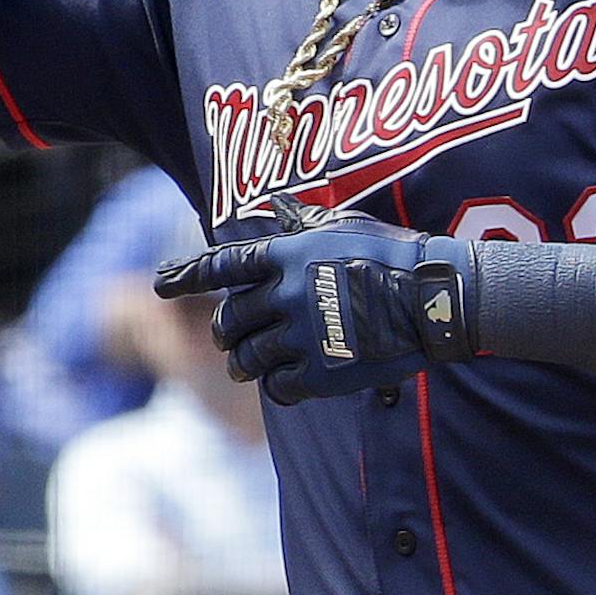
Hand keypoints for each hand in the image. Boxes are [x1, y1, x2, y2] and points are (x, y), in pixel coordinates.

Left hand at [153, 195, 476, 404]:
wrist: (434, 298)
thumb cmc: (396, 254)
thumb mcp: (347, 226)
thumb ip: (306, 224)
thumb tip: (281, 208)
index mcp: (288, 256)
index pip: (222, 266)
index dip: (187, 275)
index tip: (161, 284)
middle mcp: (285, 296)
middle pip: (228, 320)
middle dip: (223, 330)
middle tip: (226, 337)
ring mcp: (301, 336)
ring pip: (246, 358)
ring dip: (240, 363)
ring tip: (243, 365)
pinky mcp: (321, 372)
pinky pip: (278, 386)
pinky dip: (275, 385)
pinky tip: (284, 382)